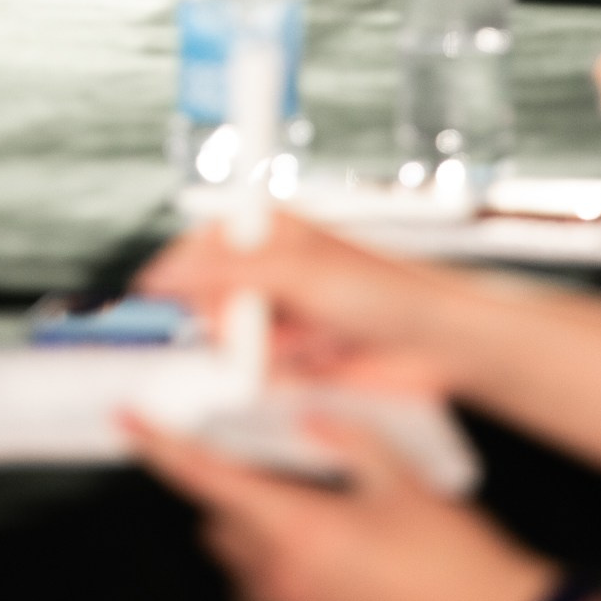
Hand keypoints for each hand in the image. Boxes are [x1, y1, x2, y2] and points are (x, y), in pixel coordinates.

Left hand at [126, 412, 557, 600]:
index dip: (162, 449)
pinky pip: (269, 591)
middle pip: (220, 523)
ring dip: (262, 536)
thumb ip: (349, 441)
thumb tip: (310, 417)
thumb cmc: (457, 565)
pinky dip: (284, 570)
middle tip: (282, 473)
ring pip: (242, 561)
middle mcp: (284, 575)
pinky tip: (336, 560)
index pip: (208, 480)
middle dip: (236, 494)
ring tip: (324, 523)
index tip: (131, 424)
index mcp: (301, 529)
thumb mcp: (405, 483)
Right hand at [136, 214, 469, 392]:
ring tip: (307, 342)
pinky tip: (317, 359)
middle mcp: (271, 268)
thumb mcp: (298, 274)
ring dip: (262, 351)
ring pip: (233, 340)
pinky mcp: (296, 353)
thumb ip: (224, 273)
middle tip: (255, 330)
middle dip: (230, 323)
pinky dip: (280, 371)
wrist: (439, 345)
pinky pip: (260, 370)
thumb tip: (161, 276)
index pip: (198, 249)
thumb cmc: (386, 292)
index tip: (177, 304)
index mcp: (268, 229)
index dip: (184, 279)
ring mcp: (283, 312)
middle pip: (208, 301)